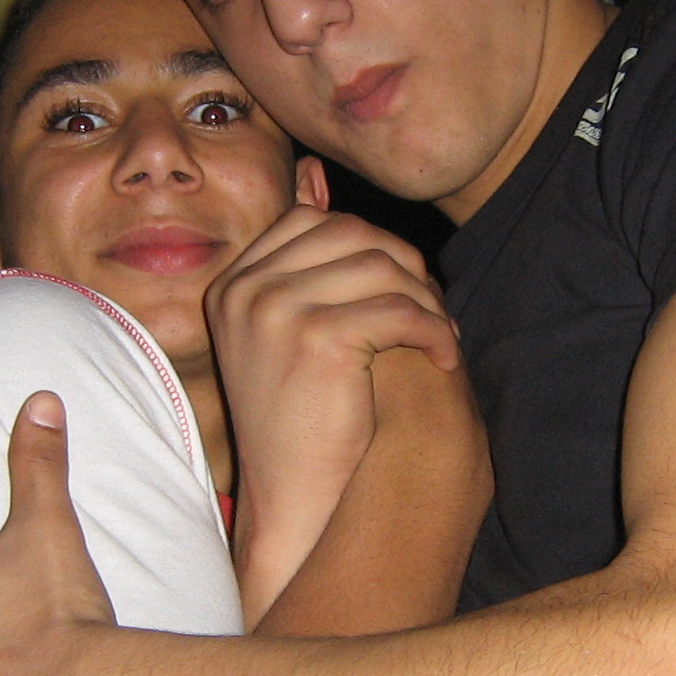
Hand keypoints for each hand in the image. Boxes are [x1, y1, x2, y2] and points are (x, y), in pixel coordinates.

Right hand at [206, 206, 460, 607]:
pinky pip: (401, 310)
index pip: (314, 221)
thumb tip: (313, 173)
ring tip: (439, 341)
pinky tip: (442, 361)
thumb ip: (302, 260)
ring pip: (383, 268)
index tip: (399, 292)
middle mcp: (245, 290)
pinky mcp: (316, 337)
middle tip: (431, 315)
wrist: (293, 503)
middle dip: (405, 269)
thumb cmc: (302, 425)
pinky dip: (434, 333)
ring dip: (426, 303)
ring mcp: (275, 309)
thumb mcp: (288, 331)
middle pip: (353, 234)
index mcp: (233, 284)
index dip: (370, 247)